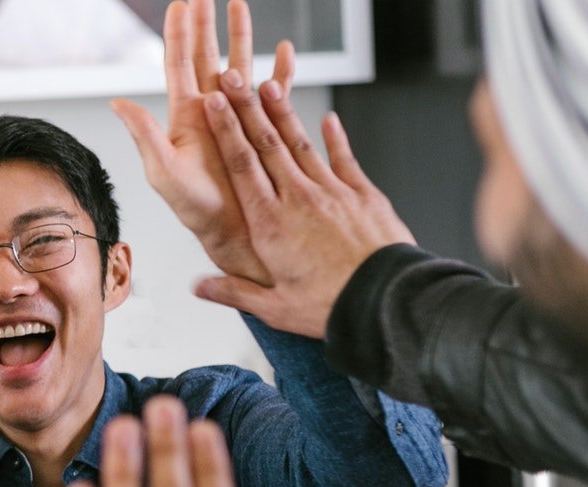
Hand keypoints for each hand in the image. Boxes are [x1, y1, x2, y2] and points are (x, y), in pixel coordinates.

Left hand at [113, 0, 293, 283]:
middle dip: (207, 23)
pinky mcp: (263, 128)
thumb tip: (118, 103)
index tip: (181, 3)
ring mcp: (237, 117)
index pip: (179, 64)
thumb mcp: (163, 172)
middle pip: (207, 54)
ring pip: (240, 64)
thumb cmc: (195, 209)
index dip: (179, 33)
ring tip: (240, 5)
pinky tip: (284, 51)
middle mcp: (211, 110)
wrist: (231, 230)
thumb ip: (143, 134)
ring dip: (241, 35)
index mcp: (185, 115)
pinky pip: (274, 92)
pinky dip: (279, 70)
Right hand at [191, 77, 414, 338]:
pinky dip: (335, 138)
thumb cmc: (332, 307)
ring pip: (301, 144)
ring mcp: (332, 192)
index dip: (225, 131)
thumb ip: (234, 291)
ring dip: (283, 114)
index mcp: (270, 225)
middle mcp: (298, 199)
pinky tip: (328, 120)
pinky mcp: (363, 195)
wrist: (388, 301)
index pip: (241, 167)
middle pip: (266, 144)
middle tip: (233, 78)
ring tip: (269, 86)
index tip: (212, 104)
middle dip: (246, 107)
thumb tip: (199, 287)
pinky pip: (344, 159)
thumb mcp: (275, 307)